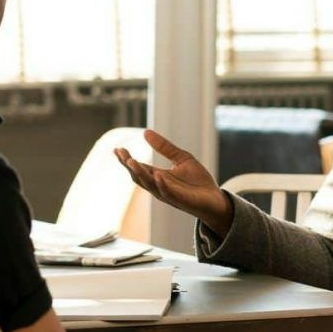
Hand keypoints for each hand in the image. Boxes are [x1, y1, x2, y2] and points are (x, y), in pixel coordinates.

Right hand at [114, 129, 233, 233]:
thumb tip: (145, 132)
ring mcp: (168, 194)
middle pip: (138, 176)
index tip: (117, 149)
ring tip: (131, 161)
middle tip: (120, 153)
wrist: (216, 199)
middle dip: (128, 165)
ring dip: (140, 173)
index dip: (126, 159)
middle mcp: (159, 186)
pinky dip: (161, 185)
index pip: (138, 168)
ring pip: (149, 185)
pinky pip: (168, 192)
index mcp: (158, 176)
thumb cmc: (198, 181)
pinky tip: (157, 175)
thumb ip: (164, 147)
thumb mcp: (181, 158)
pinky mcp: (180, 199)